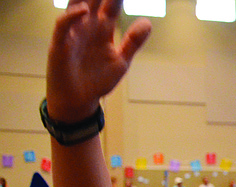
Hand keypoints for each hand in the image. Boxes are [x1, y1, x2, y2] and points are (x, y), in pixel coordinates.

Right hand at [47, 0, 150, 121]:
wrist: (79, 100)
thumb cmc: (98, 79)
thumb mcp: (121, 61)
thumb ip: (133, 42)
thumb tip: (147, 22)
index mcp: (103, 28)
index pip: (111, 4)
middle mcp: (87, 26)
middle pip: (93, 0)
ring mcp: (73, 34)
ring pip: (76, 6)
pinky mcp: (60, 45)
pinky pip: (63, 25)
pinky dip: (72, 16)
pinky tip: (85, 10)